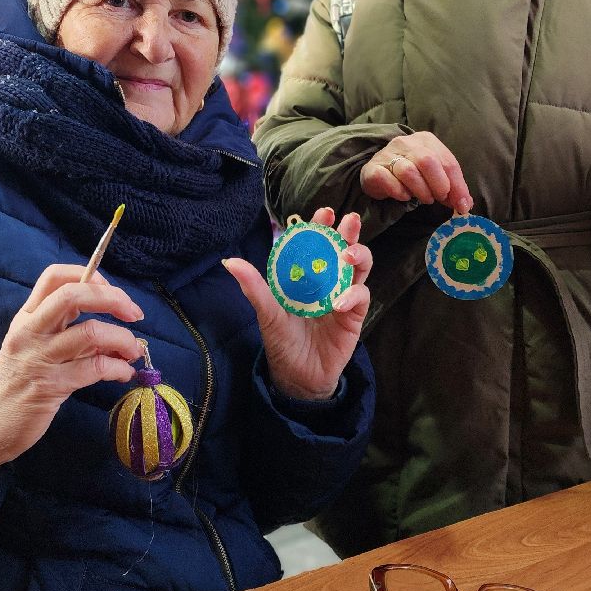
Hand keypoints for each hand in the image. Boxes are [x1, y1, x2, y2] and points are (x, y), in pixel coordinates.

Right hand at [0, 264, 145, 495]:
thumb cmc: (18, 383)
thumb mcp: (36, 347)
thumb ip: (68, 331)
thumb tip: (116, 322)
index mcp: (26, 316)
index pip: (54, 276)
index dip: (89, 274)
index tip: (112, 290)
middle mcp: (30, 331)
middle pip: (74, 295)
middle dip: (113, 298)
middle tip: (135, 313)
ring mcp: (38, 358)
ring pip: (91, 333)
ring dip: (123, 339)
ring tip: (134, 351)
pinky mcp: (50, 386)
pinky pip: (95, 368)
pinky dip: (119, 368)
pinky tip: (124, 374)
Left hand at [223, 207, 371, 400]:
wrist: (297, 378)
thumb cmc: (281, 341)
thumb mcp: (266, 312)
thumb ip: (253, 287)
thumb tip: (229, 261)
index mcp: (307, 275)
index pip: (317, 244)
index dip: (322, 226)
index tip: (325, 212)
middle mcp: (329, 281)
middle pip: (344, 249)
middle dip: (348, 232)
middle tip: (347, 221)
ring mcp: (344, 297)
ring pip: (360, 268)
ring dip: (359, 256)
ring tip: (349, 254)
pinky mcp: (354, 317)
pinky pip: (361, 298)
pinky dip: (353, 295)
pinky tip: (340, 301)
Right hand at [359, 132, 472, 212]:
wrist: (380, 172)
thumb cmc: (413, 174)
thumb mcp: (436, 176)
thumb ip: (452, 188)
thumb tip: (465, 205)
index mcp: (426, 140)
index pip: (447, 162)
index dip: (457, 186)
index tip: (461, 205)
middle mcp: (406, 143)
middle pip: (427, 161)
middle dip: (438, 185)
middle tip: (438, 198)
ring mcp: (387, 154)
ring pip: (408, 171)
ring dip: (421, 191)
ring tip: (424, 199)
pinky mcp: (373, 168)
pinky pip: (386, 179)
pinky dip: (399, 192)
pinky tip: (404, 196)